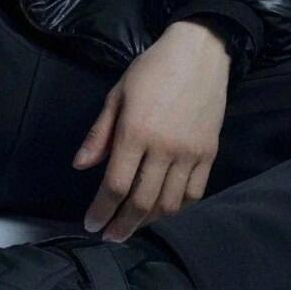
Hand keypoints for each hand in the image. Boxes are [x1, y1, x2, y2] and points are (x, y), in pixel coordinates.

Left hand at [73, 20, 231, 240]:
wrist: (200, 53)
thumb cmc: (152, 69)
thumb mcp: (117, 94)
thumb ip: (99, 133)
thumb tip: (80, 166)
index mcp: (136, 132)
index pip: (115, 185)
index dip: (101, 210)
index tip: (91, 224)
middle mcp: (164, 148)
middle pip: (141, 202)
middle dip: (122, 226)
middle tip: (110, 236)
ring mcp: (190, 153)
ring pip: (170, 204)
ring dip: (149, 221)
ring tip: (134, 224)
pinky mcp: (209, 153)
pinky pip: (194, 193)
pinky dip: (178, 208)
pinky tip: (164, 209)